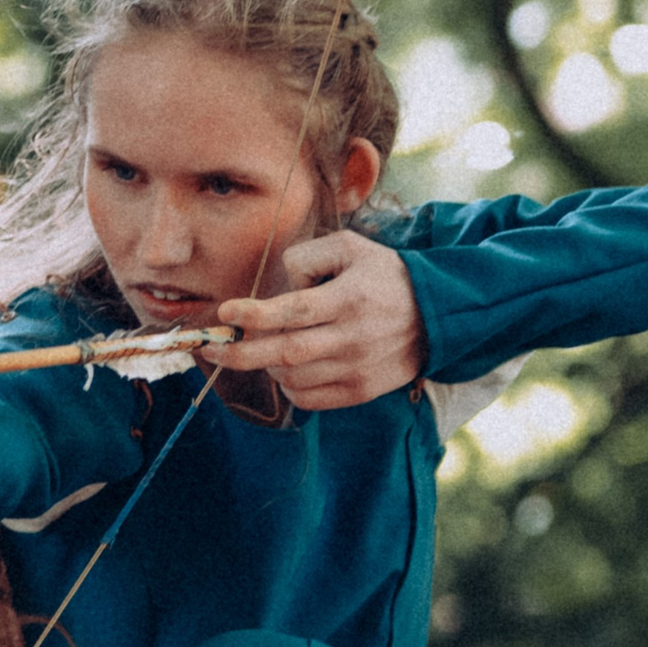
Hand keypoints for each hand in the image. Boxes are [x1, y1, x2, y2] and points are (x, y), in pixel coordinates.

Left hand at [213, 232, 425, 410]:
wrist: (438, 315)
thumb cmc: (385, 275)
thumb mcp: (351, 247)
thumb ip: (309, 256)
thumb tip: (280, 284)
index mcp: (348, 299)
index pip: (293, 312)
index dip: (254, 315)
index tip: (225, 313)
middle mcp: (352, 338)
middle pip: (284, 354)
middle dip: (239, 353)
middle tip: (210, 347)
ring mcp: (356, 369)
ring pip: (292, 378)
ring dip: (267, 365)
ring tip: (264, 347)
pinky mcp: (360, 391)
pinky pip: (309, 399)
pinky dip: (288, 387)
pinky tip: (288, 368)